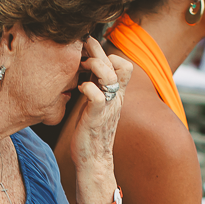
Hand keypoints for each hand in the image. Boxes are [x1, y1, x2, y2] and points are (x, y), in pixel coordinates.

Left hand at [63, 37, 131, 167]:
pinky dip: (87, 87)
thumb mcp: (96, 106)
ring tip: (82, 67)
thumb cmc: (91, 132)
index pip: (125, 66)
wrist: (93, 160)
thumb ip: (96, 88)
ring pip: (109, 76)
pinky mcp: (96, 117)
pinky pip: (96, 95)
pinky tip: (79, 89)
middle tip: (83, 44)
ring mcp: (108, 108)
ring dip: (94, 65)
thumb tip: (87, 71)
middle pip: (115, 65)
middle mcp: (116, 99)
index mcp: (117, 95)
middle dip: (98, 50)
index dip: (111, 55)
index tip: (92, 54)